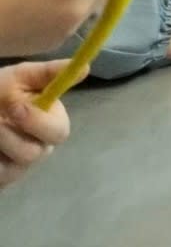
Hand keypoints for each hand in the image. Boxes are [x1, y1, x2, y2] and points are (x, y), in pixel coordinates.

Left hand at [0, 61, 74, 188]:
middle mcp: (40, 146)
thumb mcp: (22, 76)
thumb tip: (86, 68)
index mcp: (51, 122)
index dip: (39, 122)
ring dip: (0, 140)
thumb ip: (50, 73)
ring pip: (15, 163)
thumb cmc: (3, 90)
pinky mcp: (4, 177)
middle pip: (36, 153)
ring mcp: (20, 165)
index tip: (16, 107)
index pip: (59, 132)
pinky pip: (1, 174)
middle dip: (13, 137)